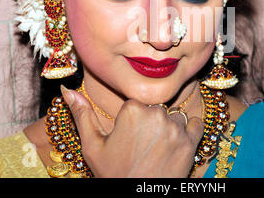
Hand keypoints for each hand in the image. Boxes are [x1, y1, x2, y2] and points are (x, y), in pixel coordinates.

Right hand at [61, 85, 203, 177]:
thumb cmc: (114, 173)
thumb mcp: (92, 146)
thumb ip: (82, 115)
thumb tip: (67, 90)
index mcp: (132, 110)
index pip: (136, 103)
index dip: (131, 119)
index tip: (128, 135)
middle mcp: (156, 114)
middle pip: (155, 108)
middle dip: (150, 122)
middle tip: (141, 144)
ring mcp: (176, 128)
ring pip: (174, 116)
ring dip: (169, 126)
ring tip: (157, 147)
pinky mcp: (191, 142)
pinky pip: (196, 124)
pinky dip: (190, 129)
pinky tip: (178, 141)